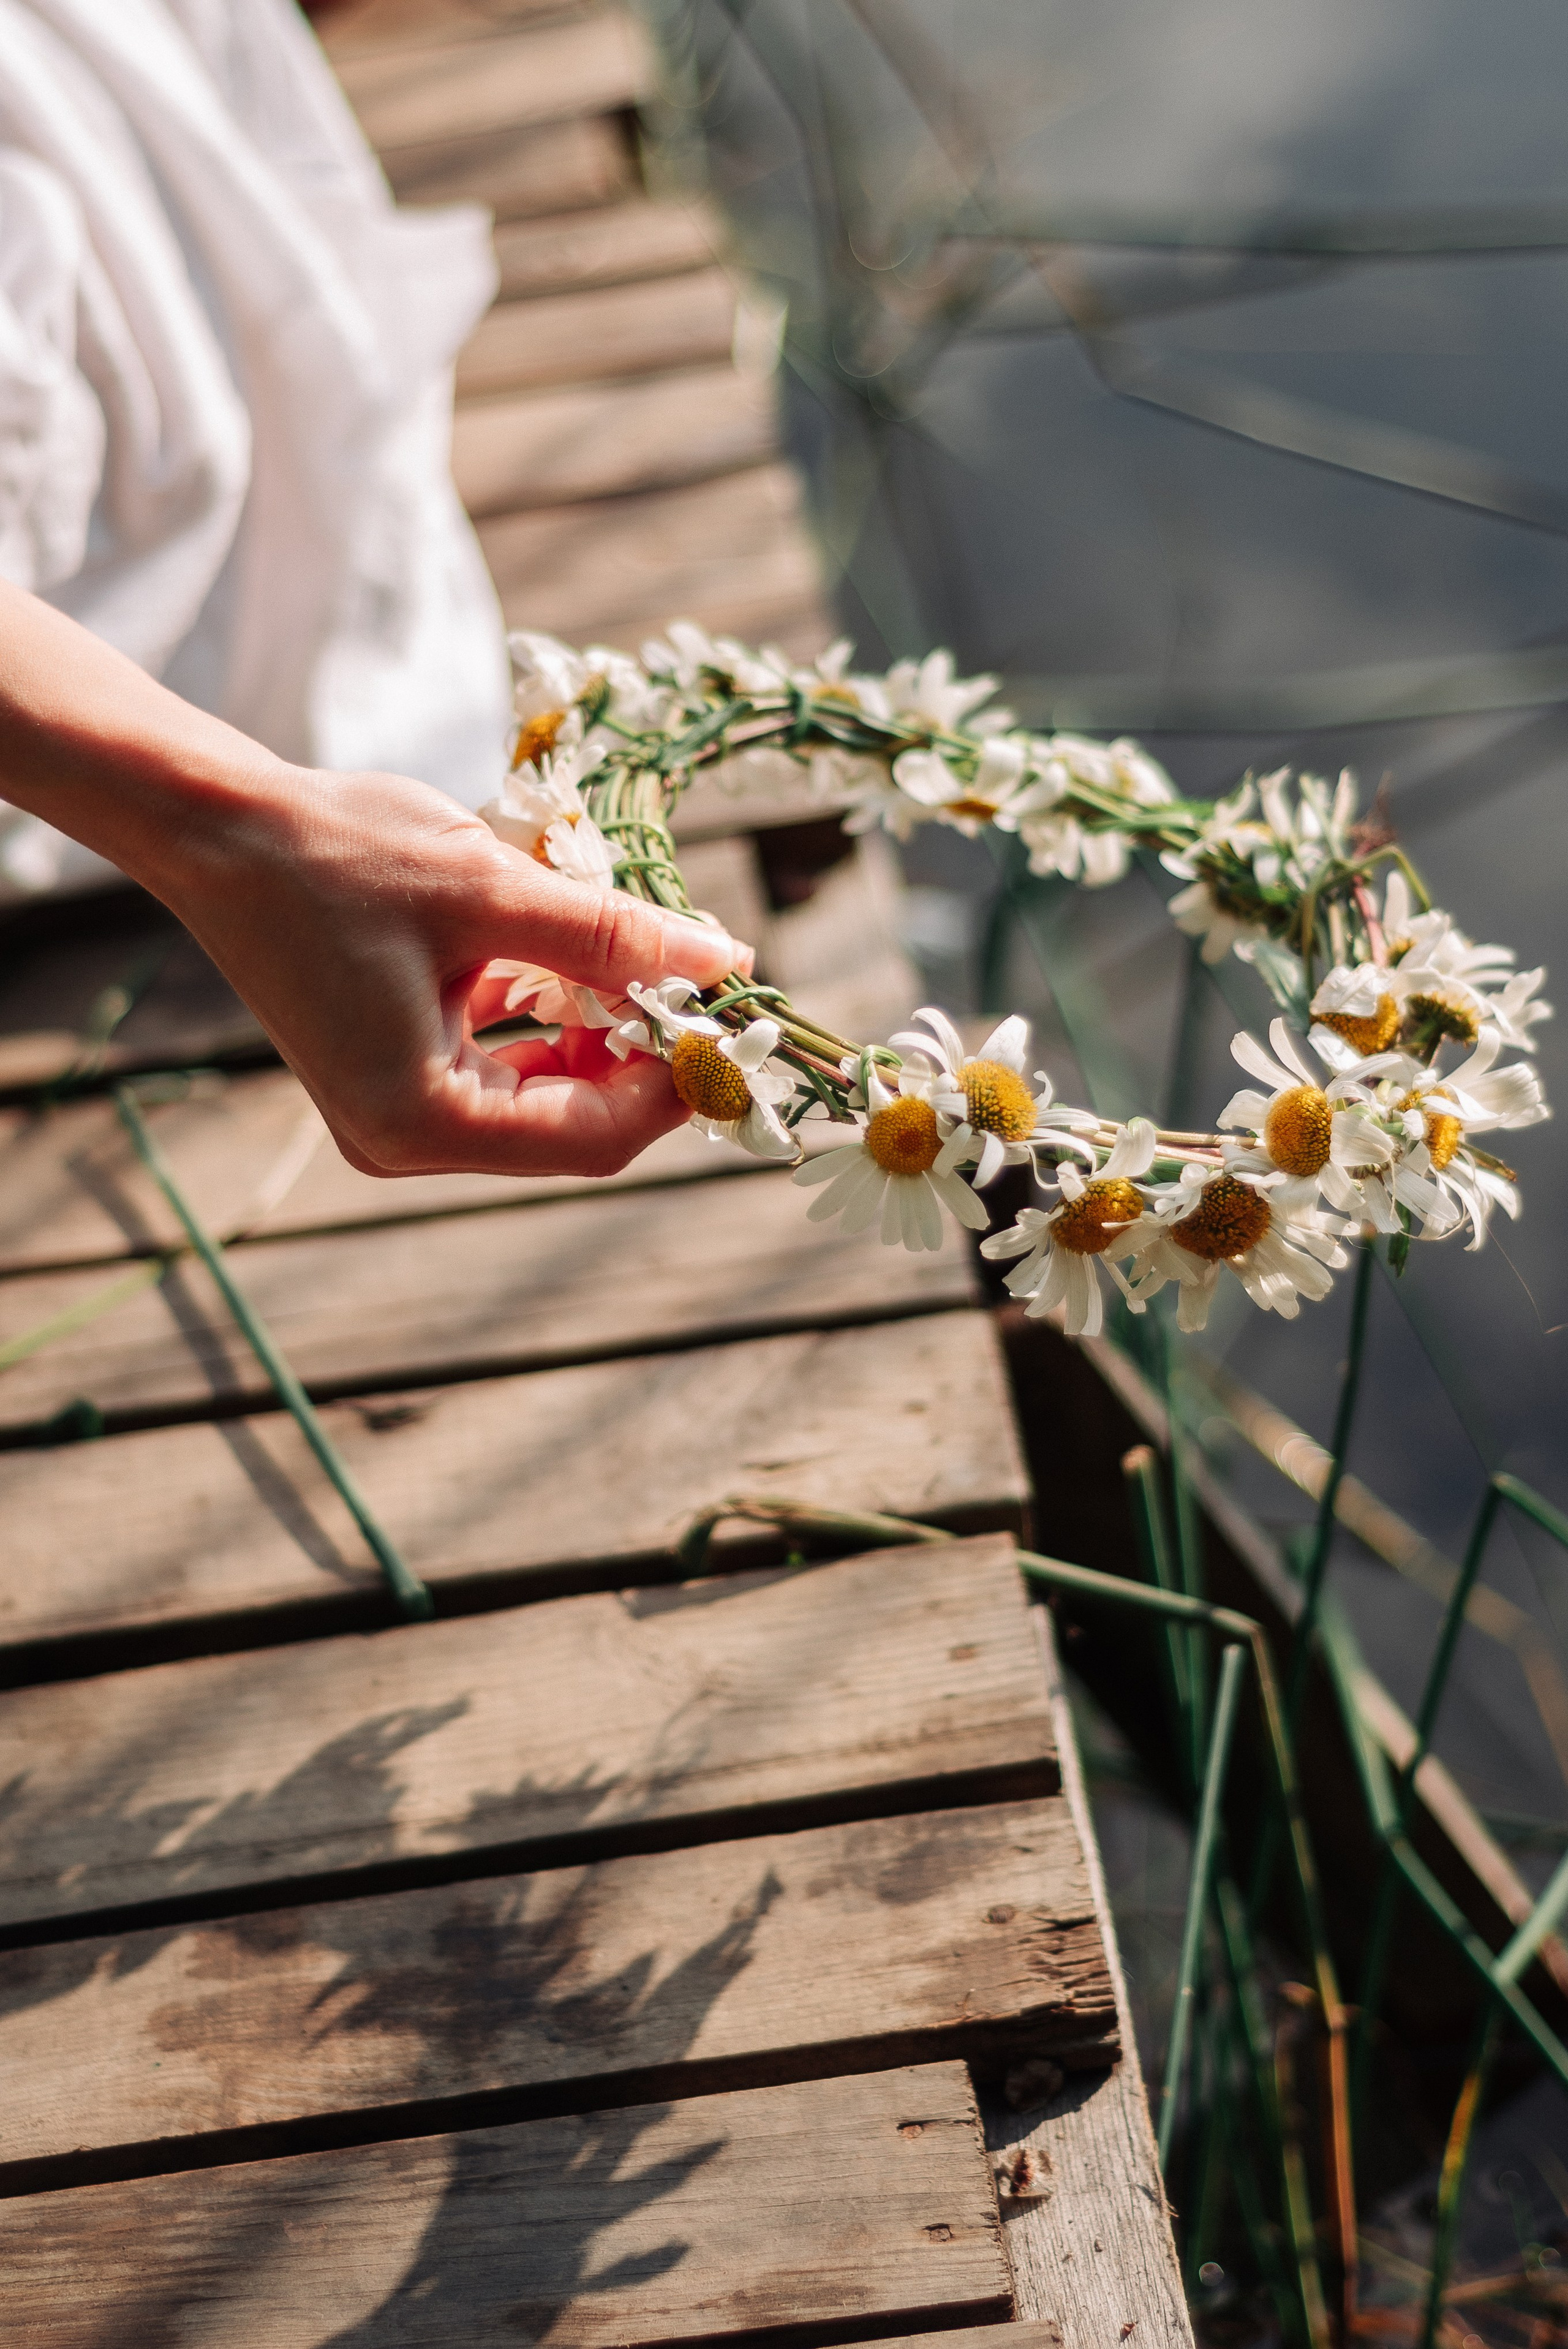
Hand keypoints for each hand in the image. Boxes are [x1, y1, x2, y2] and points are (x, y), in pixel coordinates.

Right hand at [0, 584, 749, 1178]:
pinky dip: (551, 1016)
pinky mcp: (397, 1070)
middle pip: (574, 1126)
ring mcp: (397, 1111)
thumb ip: (613, 935)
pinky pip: (504, 1063)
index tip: (730, 1014)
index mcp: (420, 1119)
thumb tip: (724, 962)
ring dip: (602, 1031)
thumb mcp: (492, 889)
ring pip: (547, 1095)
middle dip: (644, 1056)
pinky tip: (572, 955)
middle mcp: (406, 1138)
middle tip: (699, 978)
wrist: (219, 827)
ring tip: (637, 953)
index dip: (675, 1083)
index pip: (591, 1136)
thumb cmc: (338, 853)